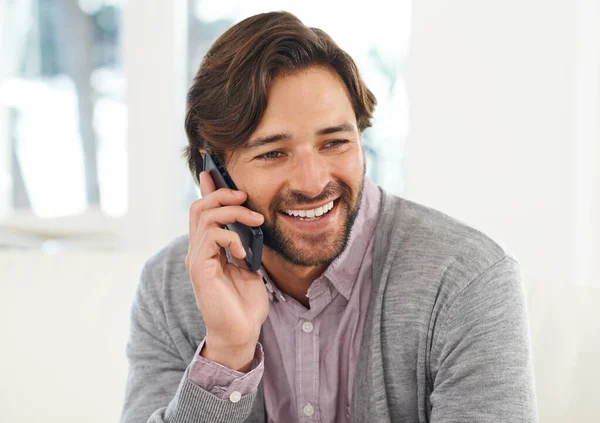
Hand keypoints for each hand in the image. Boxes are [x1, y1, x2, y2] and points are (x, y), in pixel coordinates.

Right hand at [186, 171, 267, 371]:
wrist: (241, 331)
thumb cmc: (245, 302)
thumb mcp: (249, 264)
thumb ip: (243, 243)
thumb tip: (249, 220)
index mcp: (208, 248)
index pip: (203, 209)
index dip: (207, 187)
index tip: (213, 168)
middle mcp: (198, 250)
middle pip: (199, 206)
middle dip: (222, 194)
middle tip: (245, 197)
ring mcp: (197, 259)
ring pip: (204, 216)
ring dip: (233, 213)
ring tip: (255, 222)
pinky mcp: (200, 268)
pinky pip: (212, 236)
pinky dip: (232, 237)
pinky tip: (244, 252)